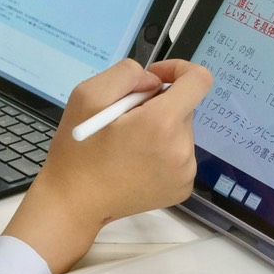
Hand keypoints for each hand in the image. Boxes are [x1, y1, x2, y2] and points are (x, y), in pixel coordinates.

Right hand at [5, 57, 211, 273]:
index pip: (199, 80)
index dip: (178, 69)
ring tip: (126, 145)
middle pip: (184, 107)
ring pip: (181, 130)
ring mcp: (185, 173)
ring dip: (159, 129)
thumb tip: (154, 81)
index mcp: (161, 124)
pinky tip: (135, 162)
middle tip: (124, 121)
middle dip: (157, 105)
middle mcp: (181, 149)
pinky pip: (179, 154)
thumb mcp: (88, 95)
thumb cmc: (77, 151)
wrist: (74, 203)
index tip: (154, 78)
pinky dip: (161, 151)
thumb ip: (126, 74)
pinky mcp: (182, 188)